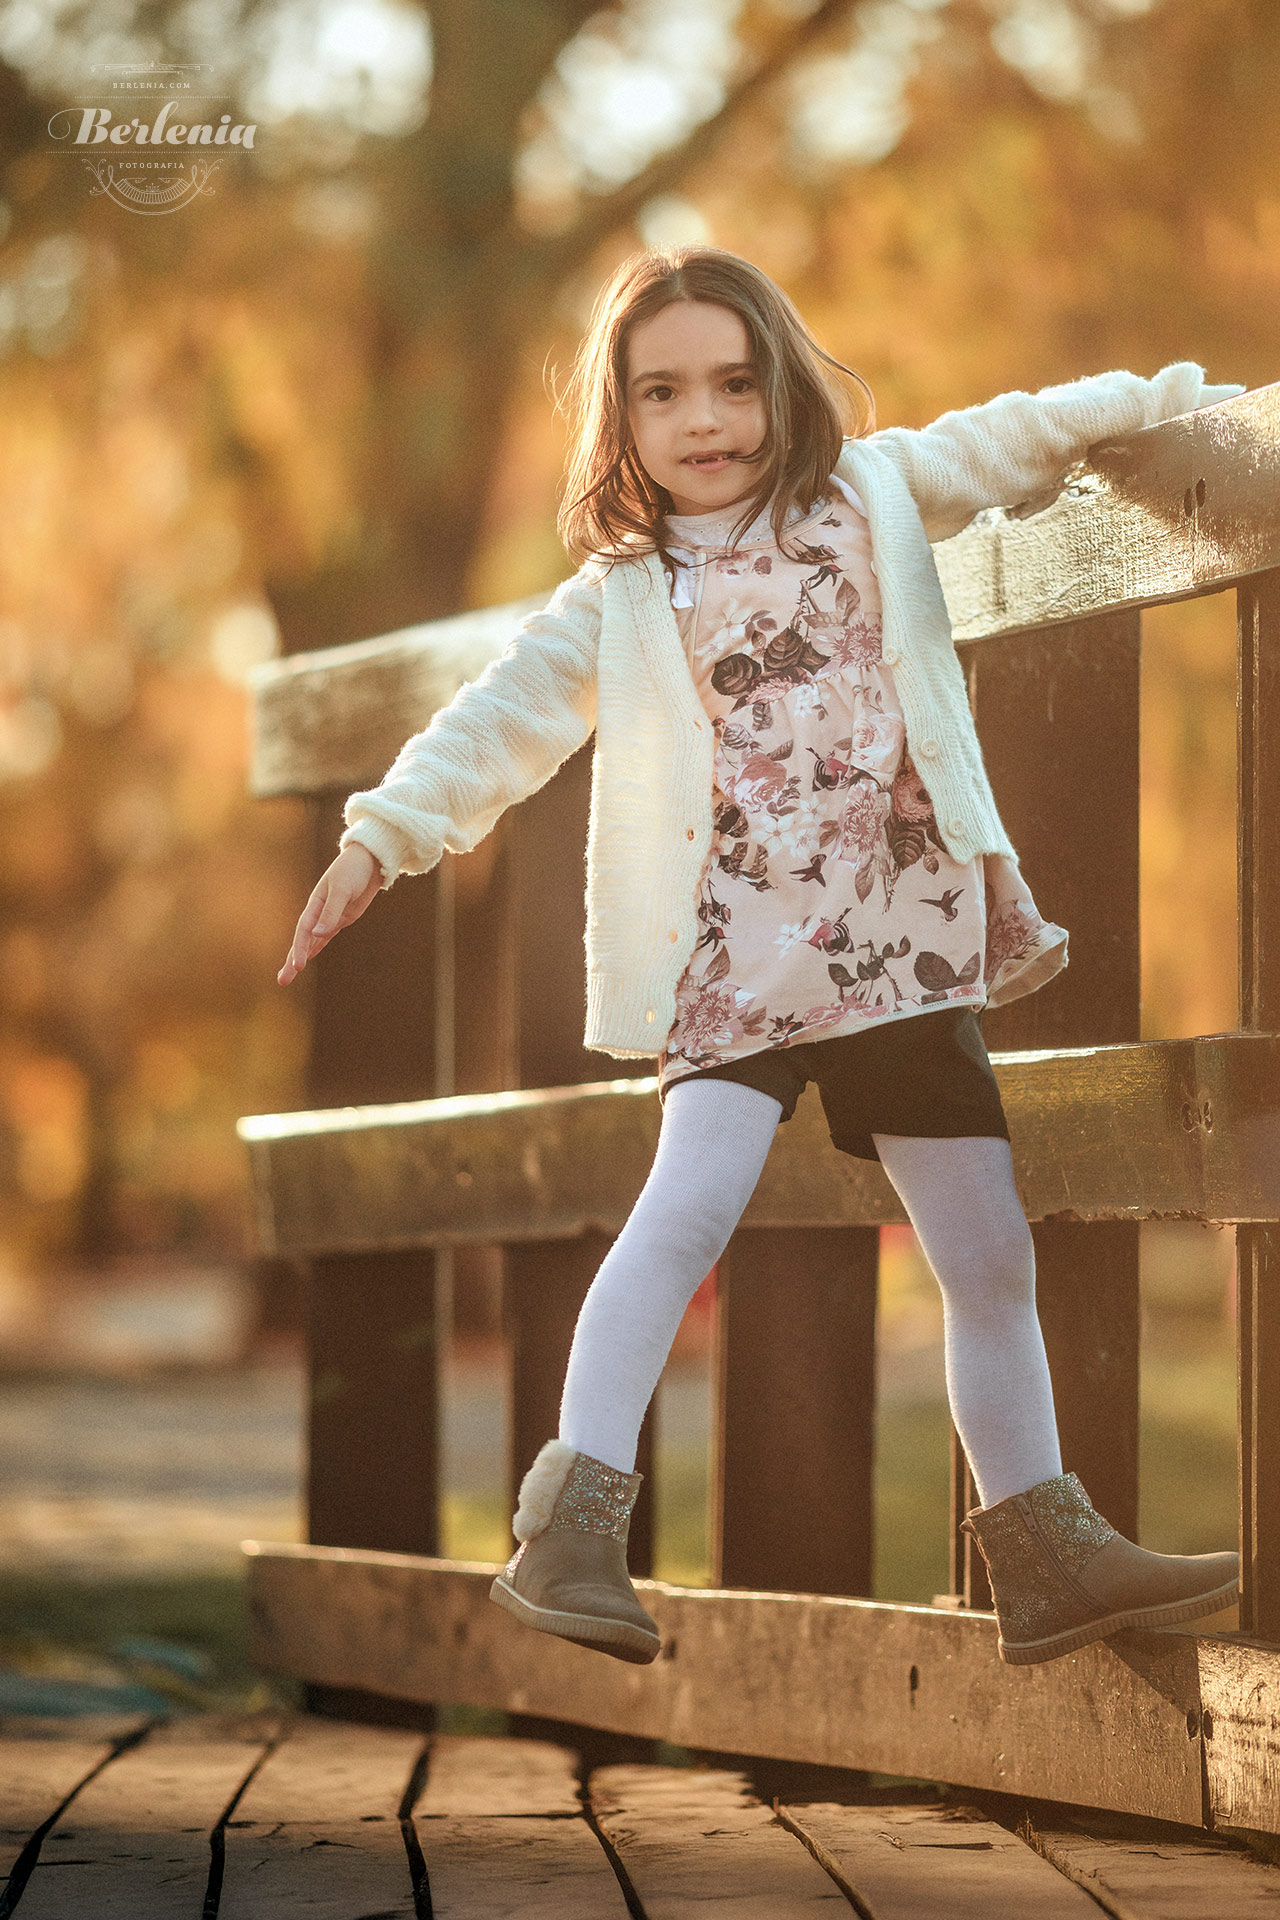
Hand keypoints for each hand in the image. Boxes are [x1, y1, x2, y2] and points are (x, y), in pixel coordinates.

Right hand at [278, 842, 382, 984]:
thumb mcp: (343, 889)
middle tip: (282, 982)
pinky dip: (315, 947)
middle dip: (292, 961)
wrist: (369, 860)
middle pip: (302, 941)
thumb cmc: (354, 870)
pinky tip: (307, 957)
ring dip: (301, 957)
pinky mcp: (342, 918)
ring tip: (290, 975)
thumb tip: (318, 934)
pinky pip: (325, 937)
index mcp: (315, 904)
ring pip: (312, 942)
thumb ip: (331, 911)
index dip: (300, 949)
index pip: (304, 931)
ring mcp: (330, 917)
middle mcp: (319, 913)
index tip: (298, 967)